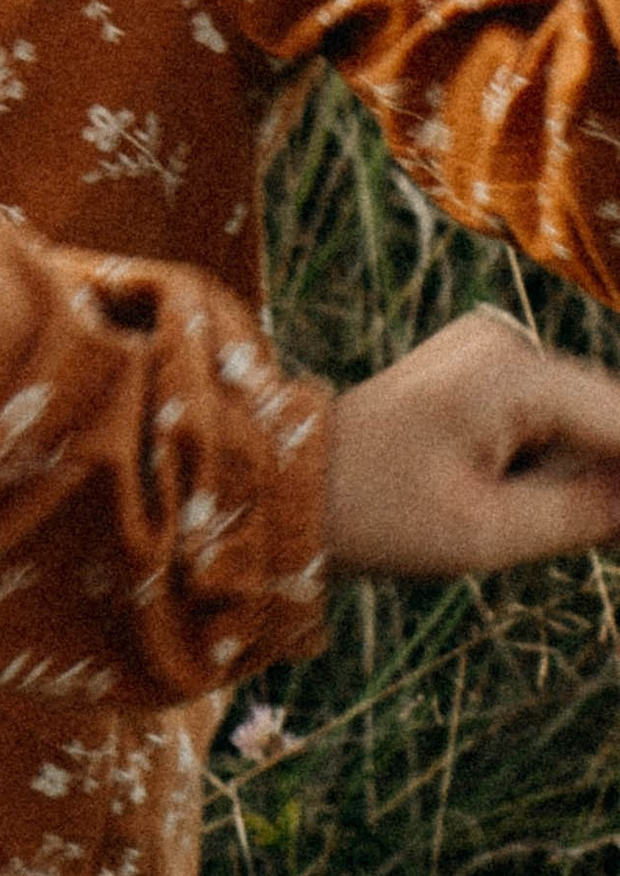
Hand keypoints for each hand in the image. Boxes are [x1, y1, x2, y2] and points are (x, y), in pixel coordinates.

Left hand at [326, 307, 619, 575]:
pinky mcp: (481, 366)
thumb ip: (590, 514)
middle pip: (611, 415)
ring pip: (585, 417)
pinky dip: (560, 459)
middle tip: (600, 533)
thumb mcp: (491, 533)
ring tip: (514, 515)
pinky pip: (551, 413)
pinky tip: (528, 501)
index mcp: (512, 374)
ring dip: (593, 472)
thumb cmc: (379, 514)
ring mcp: (492, 348)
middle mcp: (507, 342)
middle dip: (617, 476)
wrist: (287, 480)